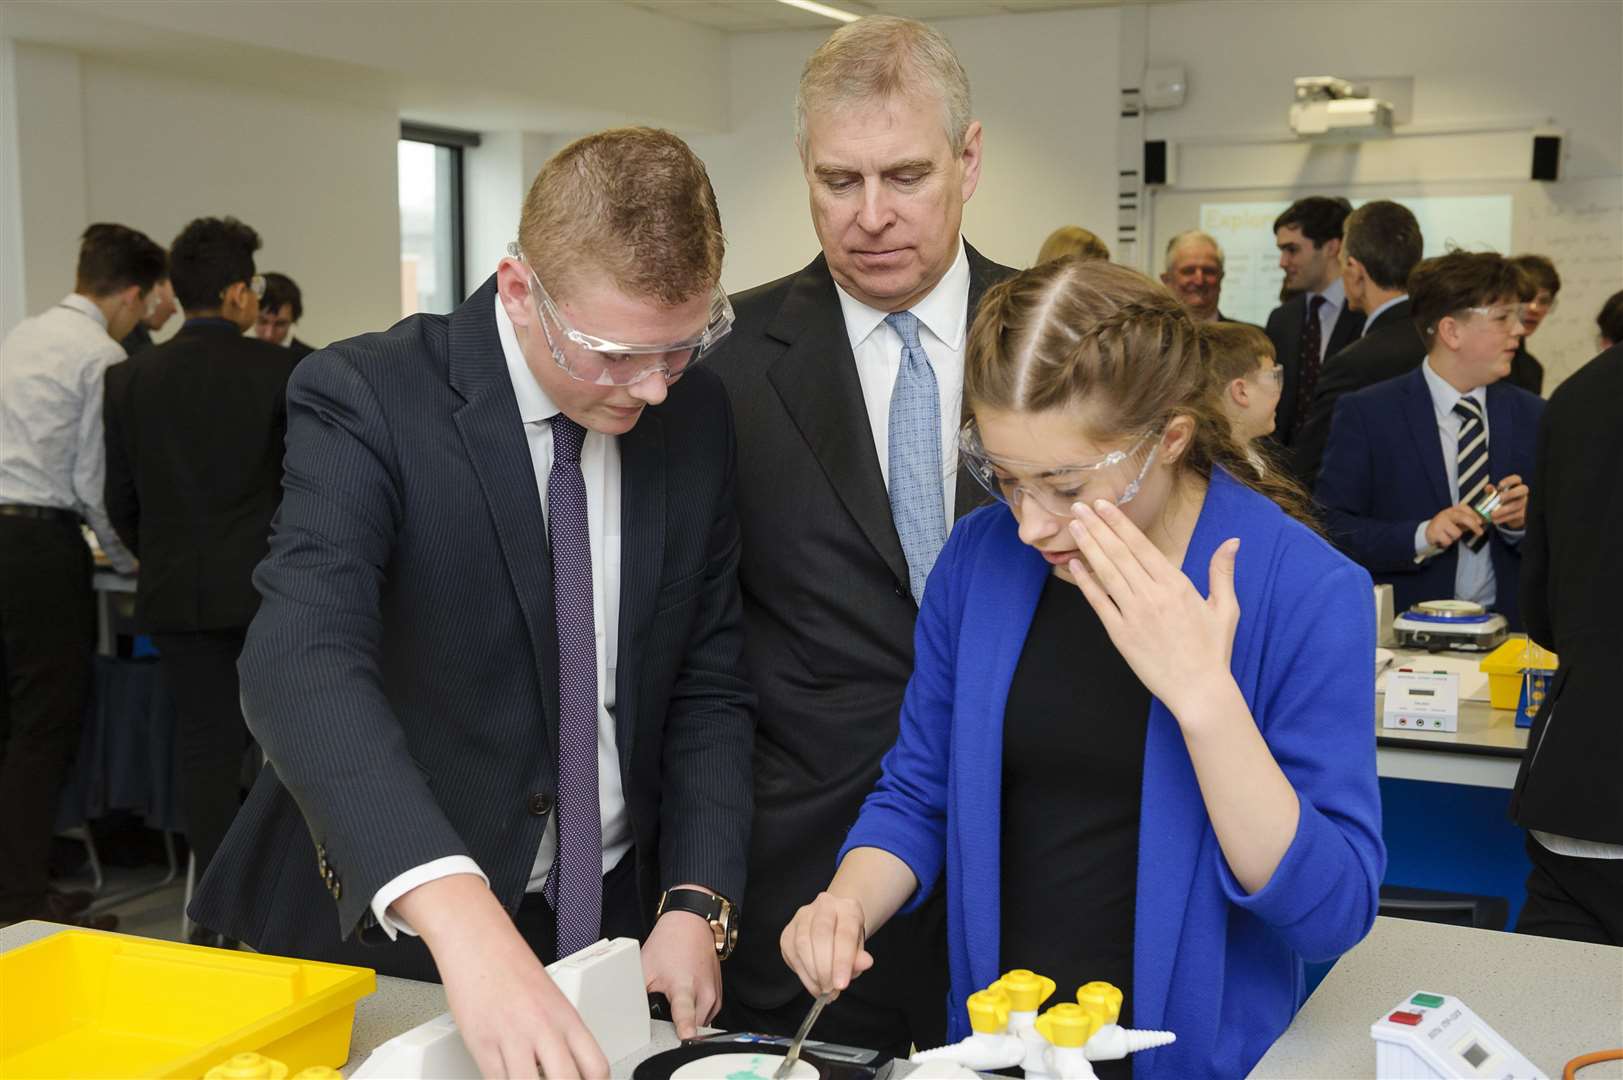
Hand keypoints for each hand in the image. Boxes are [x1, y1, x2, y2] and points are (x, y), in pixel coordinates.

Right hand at [397, 876, 608, 1078]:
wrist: (479, 942)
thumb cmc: (512, 966)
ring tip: (526, 1077)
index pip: (596, 1067)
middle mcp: (544, 1028)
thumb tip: (561, 1069)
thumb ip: (559, 1035)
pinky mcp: (482, 1043)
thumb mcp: (551, 999)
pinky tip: (504, 1074)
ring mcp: (513, 1037)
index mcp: (567, 1017)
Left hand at [642, 902, 721, 1038]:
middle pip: (692, 1027)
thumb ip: (637, 994)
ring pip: (700, 1025)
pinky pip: (706, 1017)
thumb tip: (627, 1015)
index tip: (686, 1037)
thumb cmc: (669, 943)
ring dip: (687, 1022)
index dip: (685, 1028)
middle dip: (677, 1030)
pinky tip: (685, 1000)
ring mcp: (714, 995)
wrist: (691, 924)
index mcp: (684, 985)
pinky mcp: (718, 997)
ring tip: (674, 1002)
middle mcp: (704, 992)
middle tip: (663, 1016)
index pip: (685, 1013)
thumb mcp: (644, 968)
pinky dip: (695, 1014)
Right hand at [780, 891, 871, 999]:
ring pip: (802, 944)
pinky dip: (802, 973)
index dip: (842, 961)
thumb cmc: (847, 940)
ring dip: (812, 973)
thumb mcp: (858, 949)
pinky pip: (791, 953)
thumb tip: (865, 963)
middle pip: (820, 935)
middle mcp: (824, 905)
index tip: (841, 985)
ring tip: (823, 989)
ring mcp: (803, 916)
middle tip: (830, 989)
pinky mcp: (788, 930)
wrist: (834, 926)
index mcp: (847, 908)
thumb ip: (859, 958)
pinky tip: (813, 983)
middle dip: (825, 968)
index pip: (844, 934)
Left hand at [1065, 499, 1239, 716]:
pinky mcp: (1120, 634)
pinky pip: (1098, 602)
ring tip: (1073, 526)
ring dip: (1088, 547)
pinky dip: (1085, 582)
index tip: (1103, 505)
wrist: (1199, 690)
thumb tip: (1232, 541)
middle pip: (1119, 554)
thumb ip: (1222, 572)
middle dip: (1097, 527)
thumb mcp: (1225, 608)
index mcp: (1176, 585)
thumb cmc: (1213, 649)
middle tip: (1078, 506)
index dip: (1119, 523)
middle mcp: (1152, 595)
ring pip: (1106, 572)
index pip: (1141, 546)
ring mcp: (1134, 614)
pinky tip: (1074, 564)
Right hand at [1424, 504, 1485, 548]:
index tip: (1481, 522)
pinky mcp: (1435, 532)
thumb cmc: (1446, 526)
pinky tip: (1442, 540)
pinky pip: (1448, 541)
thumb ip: (1468, 520)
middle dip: (1473, 525)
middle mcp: (1446, 514)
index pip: (1465, 508)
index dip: (1474, 515)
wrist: (1427, 531)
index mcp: (1452, 509)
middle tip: (1480, 533)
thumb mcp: (1456, 520)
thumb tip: (1481, 522)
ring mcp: (1440, 523)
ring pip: (1457, 533)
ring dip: (1455, 537)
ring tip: (1449, 536)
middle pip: (1463, 518)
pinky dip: (1447, 543)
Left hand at [1488, 475, 1526, 529]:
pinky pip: (1515, 515)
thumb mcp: (1495, 495)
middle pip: (1523, 489)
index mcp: (1516, 485)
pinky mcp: (1523, 514)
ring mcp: (1525, 503)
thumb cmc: (1501, 501)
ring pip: (1518, 505)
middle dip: (1511, 493)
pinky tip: (1495, 520)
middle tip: (1499, 498)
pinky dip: (1503, 518)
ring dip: (1504, 510)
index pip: (1517, 479)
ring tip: (1492, 514)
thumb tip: (1488, 487)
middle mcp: (1522, 493)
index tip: (1500, 485)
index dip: (1509, 480)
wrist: (1508, 515)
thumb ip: (1491, 491)